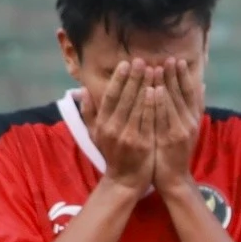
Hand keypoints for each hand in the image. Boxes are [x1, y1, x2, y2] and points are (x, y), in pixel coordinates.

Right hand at [86, 60, 157, 191]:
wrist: (125, 181)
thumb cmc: (113, 154)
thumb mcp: (95, 134)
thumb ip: (89, 112)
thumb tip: (82, 90)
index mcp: (103, 124)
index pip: (111, 96)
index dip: (118, 79)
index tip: (125, 63)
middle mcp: (114, 129)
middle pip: (125, 98)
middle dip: (134, 77)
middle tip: (141, 60)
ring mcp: (129, 136)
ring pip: (138, 106)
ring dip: (145, 86)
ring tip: (153, 69)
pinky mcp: (144, 144)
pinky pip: (149, 120)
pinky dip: (153, 105)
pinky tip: (158, 90)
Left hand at [150, 56, 202, 188]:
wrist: (173, 178)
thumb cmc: (175, 152)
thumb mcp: (189, 129)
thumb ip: (193, 108)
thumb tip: (202, 84)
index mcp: (193, 118)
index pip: (189, 92)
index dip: (184, 76)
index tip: (177, 60)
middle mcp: (190, 122)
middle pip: (182, 94)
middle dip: (174, 75)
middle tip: (168, 58)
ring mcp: (180, 130)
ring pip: (173, 102)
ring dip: (166, 84)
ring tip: (158, 67)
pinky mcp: (170, 139)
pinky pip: (164, 116)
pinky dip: (160, 102)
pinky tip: (155, 89)